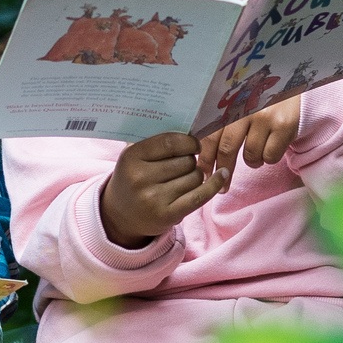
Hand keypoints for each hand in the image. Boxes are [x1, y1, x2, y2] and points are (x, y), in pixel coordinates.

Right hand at [99, 132, 222, 247]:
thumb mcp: (134, 156)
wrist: (120, 216)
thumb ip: (155, 140)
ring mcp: (154, 199)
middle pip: (185, 161)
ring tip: (183, 178)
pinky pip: (200, 196)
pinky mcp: (167, 215)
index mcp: (131, 157)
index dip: (188, 141)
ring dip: (196, 175)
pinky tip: (222, 174)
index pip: (170, 142)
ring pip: (195, 177)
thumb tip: (189, 126)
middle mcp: (140, 178)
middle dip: (190, 160)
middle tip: (182, 165)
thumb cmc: (132, 179)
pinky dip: (214, 184)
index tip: (193, 144)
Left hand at [195, 96, 303, 191]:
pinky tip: (272, 146)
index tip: (202, 175)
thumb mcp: (239, 104)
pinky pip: (269, 156)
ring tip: (257, 152)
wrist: (295, 85)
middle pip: (226, 148)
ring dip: (252, 162)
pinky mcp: (284, 126)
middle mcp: (245, 107)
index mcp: (229, 102)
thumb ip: (221, 122)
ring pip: (250, 156)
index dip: (204, 158)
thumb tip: (201, 154)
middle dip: (223, 170)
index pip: (210, 135)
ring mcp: (264, 116)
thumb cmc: (261, 99)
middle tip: (222, 186)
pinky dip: (269, 158)